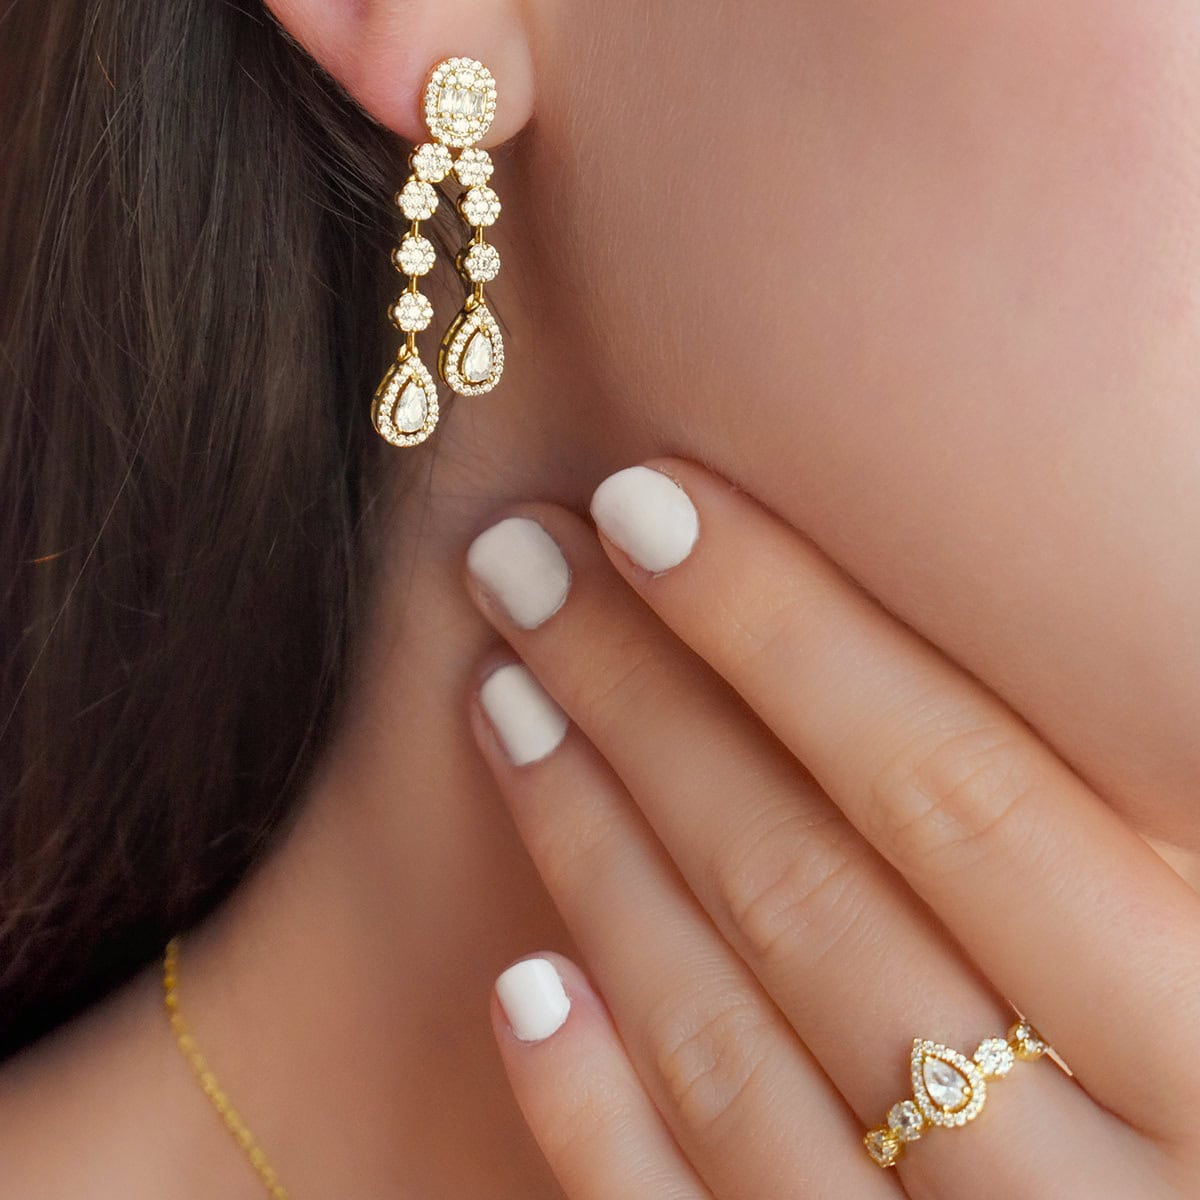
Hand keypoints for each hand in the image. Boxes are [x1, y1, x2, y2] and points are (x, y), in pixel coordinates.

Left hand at [463, 460, 1199, 1198]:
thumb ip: (1117, 838)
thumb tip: (1033, 620)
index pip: (966, 795)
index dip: (789, 632)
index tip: (643, 502)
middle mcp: (1093, 1191)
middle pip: (810, 897)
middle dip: (646, 703)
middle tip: (522, 562)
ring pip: (729, 1055)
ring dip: (595, 857)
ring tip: (502, 695)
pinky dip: (595, 1120)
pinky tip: (518, 987)